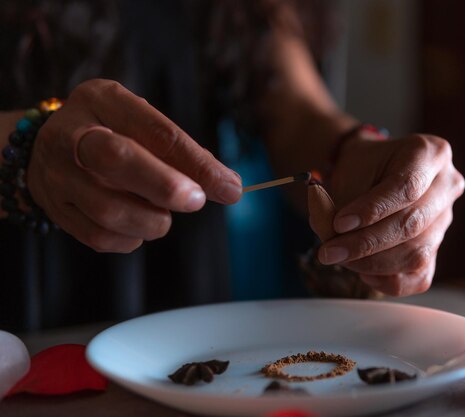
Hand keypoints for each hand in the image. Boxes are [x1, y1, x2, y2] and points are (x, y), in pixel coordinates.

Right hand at [27, 79, 241, 252]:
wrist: (45, 149)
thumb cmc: (112, 133)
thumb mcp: (140, 123)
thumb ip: (180, 150)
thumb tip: (227, 185)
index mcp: (102, 100)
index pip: (155, 131)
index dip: (196, 163)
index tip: (229, 187)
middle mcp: (72, 133)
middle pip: (118, 159)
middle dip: (165, 186)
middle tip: (196, 201)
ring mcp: (57, 175)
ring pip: (109, 209)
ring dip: (152, 220)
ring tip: (163, 217)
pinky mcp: (55, 210)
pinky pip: (99, 237)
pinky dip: (131, 239)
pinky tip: (139, 228)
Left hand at [317, 133, 464, 295]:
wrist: (372, 172)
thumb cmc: (363, 167)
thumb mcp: (348, 171)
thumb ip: (341, 201)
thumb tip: (330, 236)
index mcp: (430, 153)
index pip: (406, 187)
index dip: (372, 210)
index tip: (338, 223)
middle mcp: (447, 186)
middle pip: (412, 224)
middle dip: (366, 243)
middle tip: (329, 251)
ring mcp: (445, 220)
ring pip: (416, 254)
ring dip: (372, 263)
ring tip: (340, 258)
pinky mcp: (436, 249)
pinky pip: (419, 276)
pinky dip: (389, 281)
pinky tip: (364, 272)